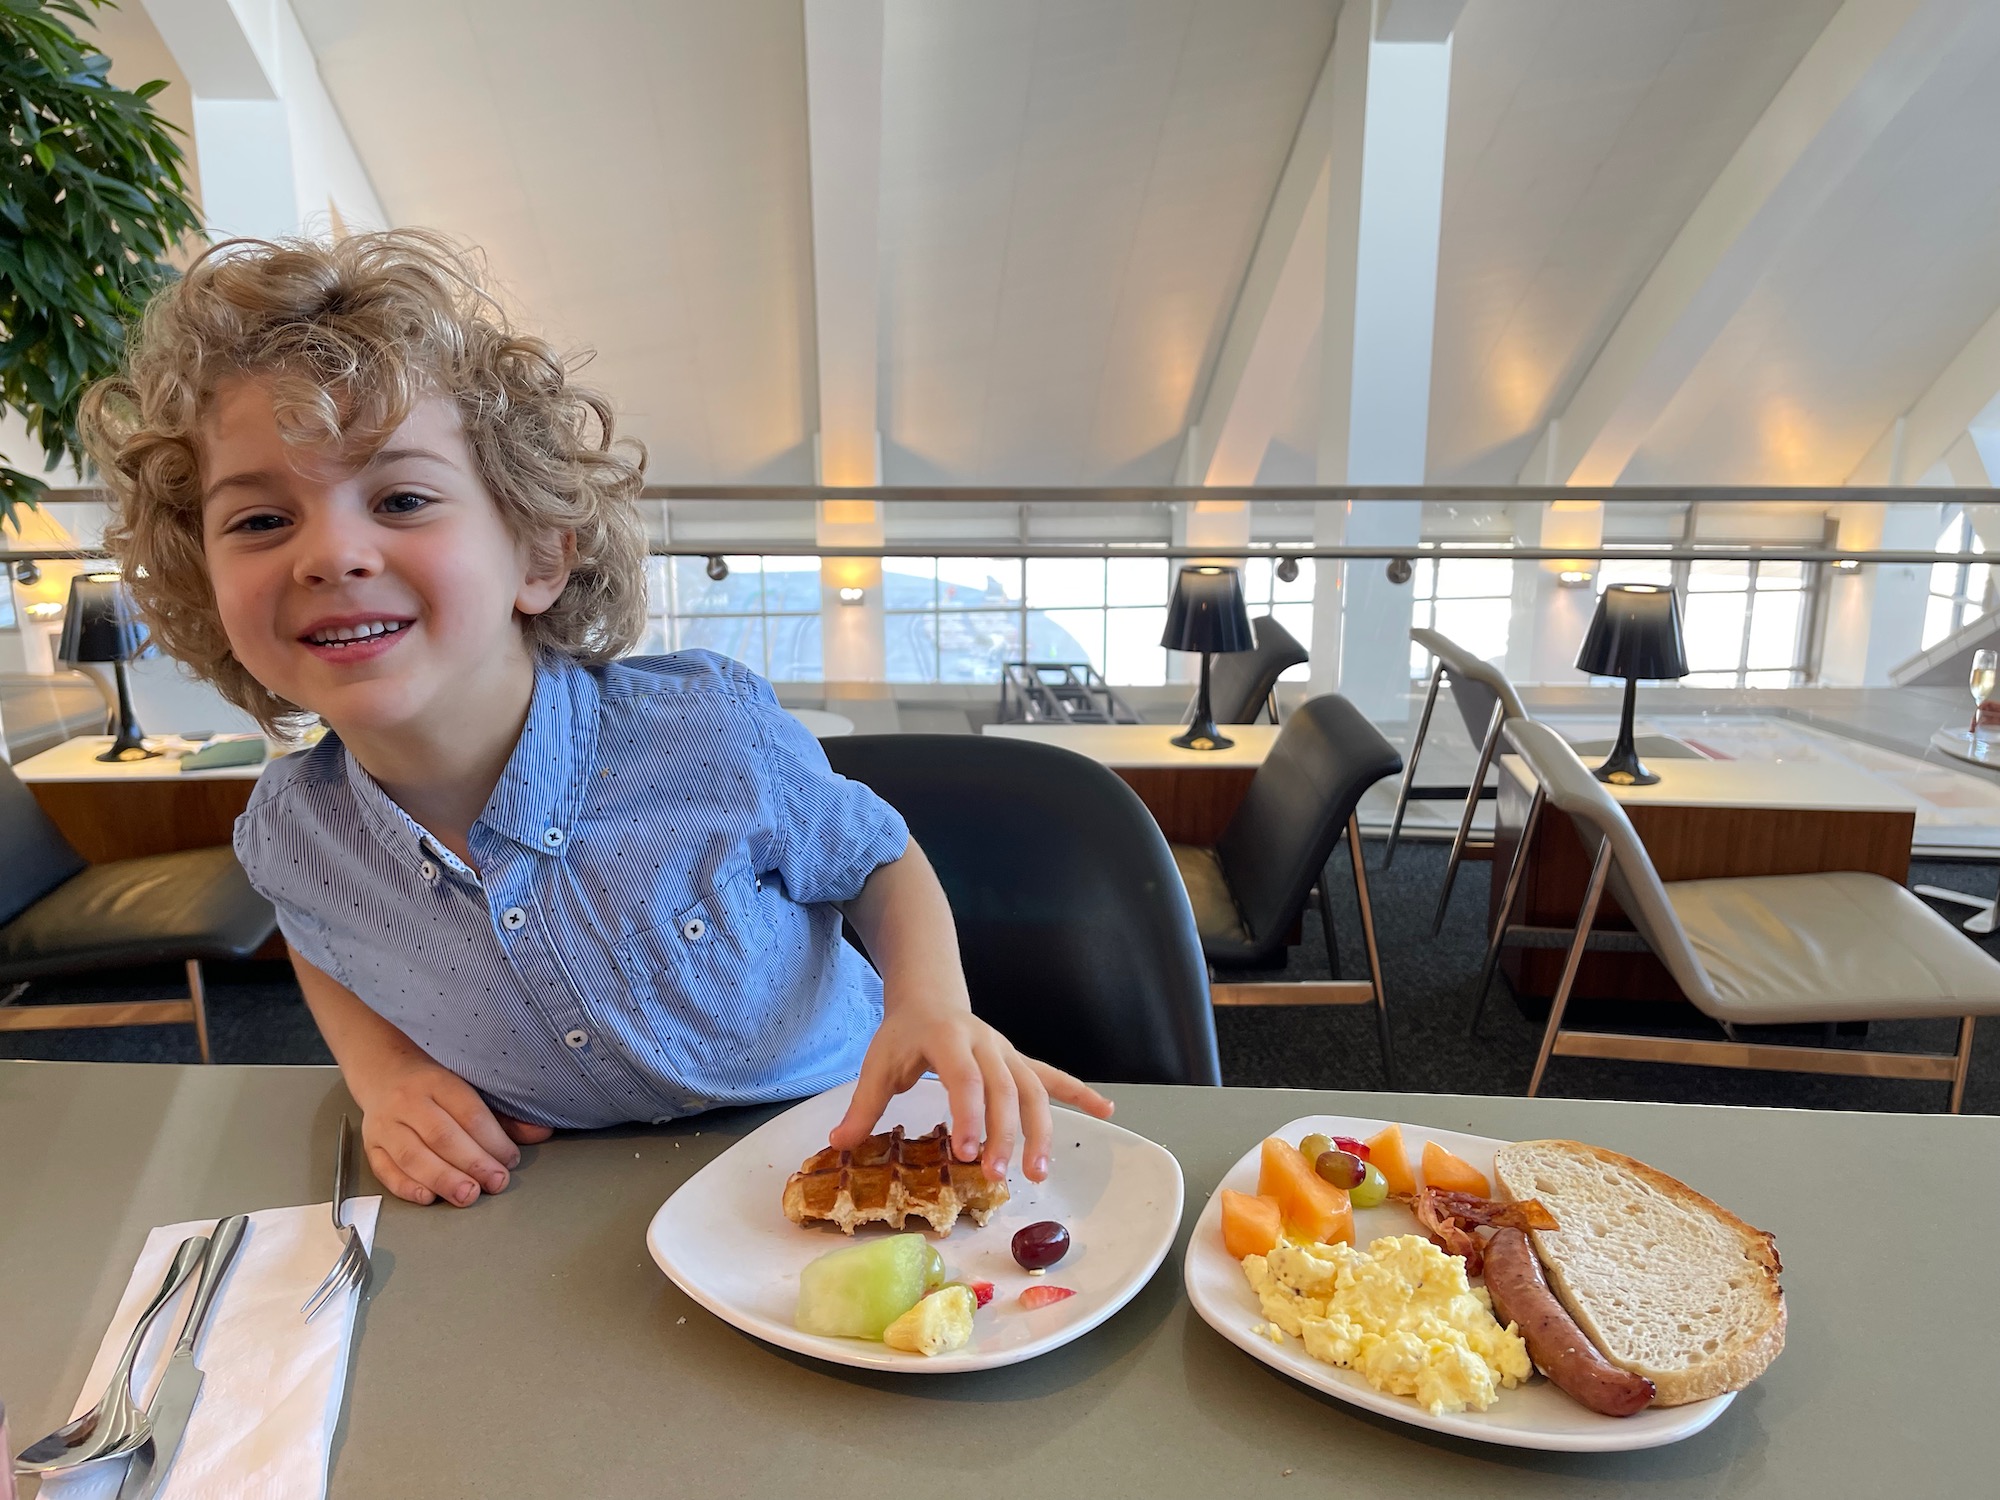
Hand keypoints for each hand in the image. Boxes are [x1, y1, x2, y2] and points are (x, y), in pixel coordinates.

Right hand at [348, 1050, 552, 1206]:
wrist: (382, 1072)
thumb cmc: (433, 1085)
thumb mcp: (468, 1087)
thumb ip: (503, 1115)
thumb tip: (541, 1133)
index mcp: (437, 1081)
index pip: (468, 1112)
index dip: (492, 1139)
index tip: (510, 1160)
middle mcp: (408, 1102)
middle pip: (441, 1136)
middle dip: (472, 1163)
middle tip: (495, 1183)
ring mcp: (385, 1125)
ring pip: (412, 1155)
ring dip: (442, 1179)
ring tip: (467, 1195)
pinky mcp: (370, 1146)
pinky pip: (385, 1170)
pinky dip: (406, 1187)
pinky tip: (428, 1197)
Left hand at [829, 1000, 1112, 1182]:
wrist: (930, 996)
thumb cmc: (904, 1035)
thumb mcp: (878, 1063)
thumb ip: (864, 1105)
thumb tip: (840, 1142)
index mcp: (948, 1039)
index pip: (964, 1078)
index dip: (968, 1114)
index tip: (964, 1153)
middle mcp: (986, 1044)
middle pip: (1005, 1089)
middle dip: (1005, 1134)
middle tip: (996, 1175)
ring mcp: (1008, 1052)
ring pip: (1034, 1089)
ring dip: (1041, 1130)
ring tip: (1039, 1172)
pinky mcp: (1019, 1061)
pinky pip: (1054, 1077)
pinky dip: (1080, 1093)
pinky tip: (1106, 1112)